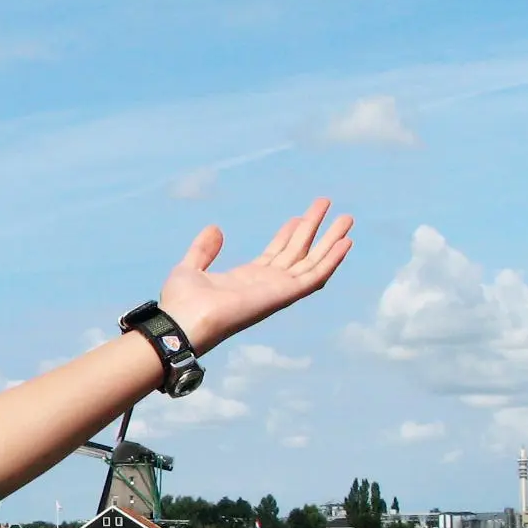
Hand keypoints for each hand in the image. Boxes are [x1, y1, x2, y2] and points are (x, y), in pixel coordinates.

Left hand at [157, 197, 352, 354]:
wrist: (183, 322)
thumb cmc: (181, 303)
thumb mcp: (190, 267)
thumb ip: (203, 250)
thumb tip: (215, 229)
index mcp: (245, 279)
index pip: (274, 254)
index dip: (288, 235)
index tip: (298, 217)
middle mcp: (265, 285)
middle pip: (297, 253)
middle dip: (313, 229)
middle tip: (327, 205)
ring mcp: (277, 290)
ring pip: (312, 261)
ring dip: (330, 240)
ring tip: (346, 218)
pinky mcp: (284, 295)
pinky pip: (315, 276)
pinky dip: (331, 260)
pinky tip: (345, 242)